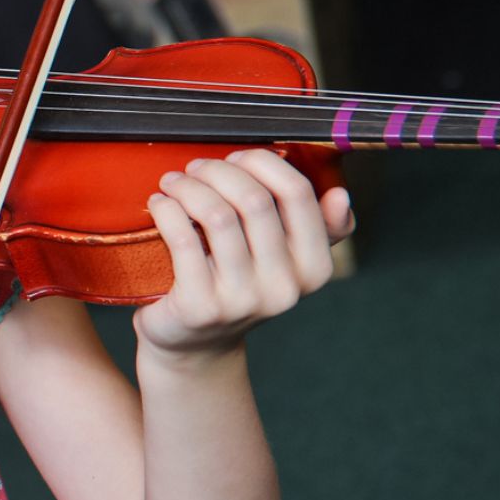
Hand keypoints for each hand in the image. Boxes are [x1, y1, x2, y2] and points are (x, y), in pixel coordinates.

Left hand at [136, 149, 352, 357]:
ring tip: (173, 182)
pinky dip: (167, 210)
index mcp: (314, 268)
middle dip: (220, 171)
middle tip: (196, 167)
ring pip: (218, 216)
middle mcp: (285, 287)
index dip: (263, 163)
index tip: (236, 157)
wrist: (195, 343)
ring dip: (189, 187)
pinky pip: (183, 240)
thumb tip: (341, 196)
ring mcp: (243, 300)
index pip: (298, 194)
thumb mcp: (282, 260)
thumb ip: (315, 228)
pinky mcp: (201, 307)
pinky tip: (159, 203)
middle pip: (255, 200)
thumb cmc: (237, 285)